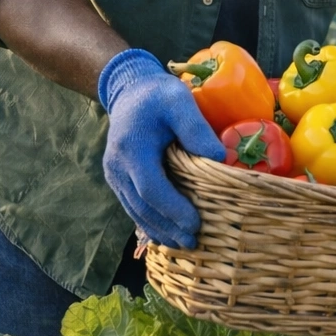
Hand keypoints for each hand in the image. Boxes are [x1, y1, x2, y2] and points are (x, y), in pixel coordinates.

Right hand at [98, 48, 225, 248]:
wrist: (130, 91)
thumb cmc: (158, 95)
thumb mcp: (179, 100)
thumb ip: (196, 127)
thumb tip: (220, 157)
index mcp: (132, 149)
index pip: (151, 189)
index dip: (173, 209)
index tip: (195, 223)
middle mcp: (118, 166)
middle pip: (142, 206)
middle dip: (167, 226)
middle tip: (193, 242)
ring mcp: (114, 174)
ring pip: (135, 210)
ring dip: (158, 229)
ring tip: (183, 244)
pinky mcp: (118, 178)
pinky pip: (132, 205)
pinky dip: (149, 221)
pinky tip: (166, 233)